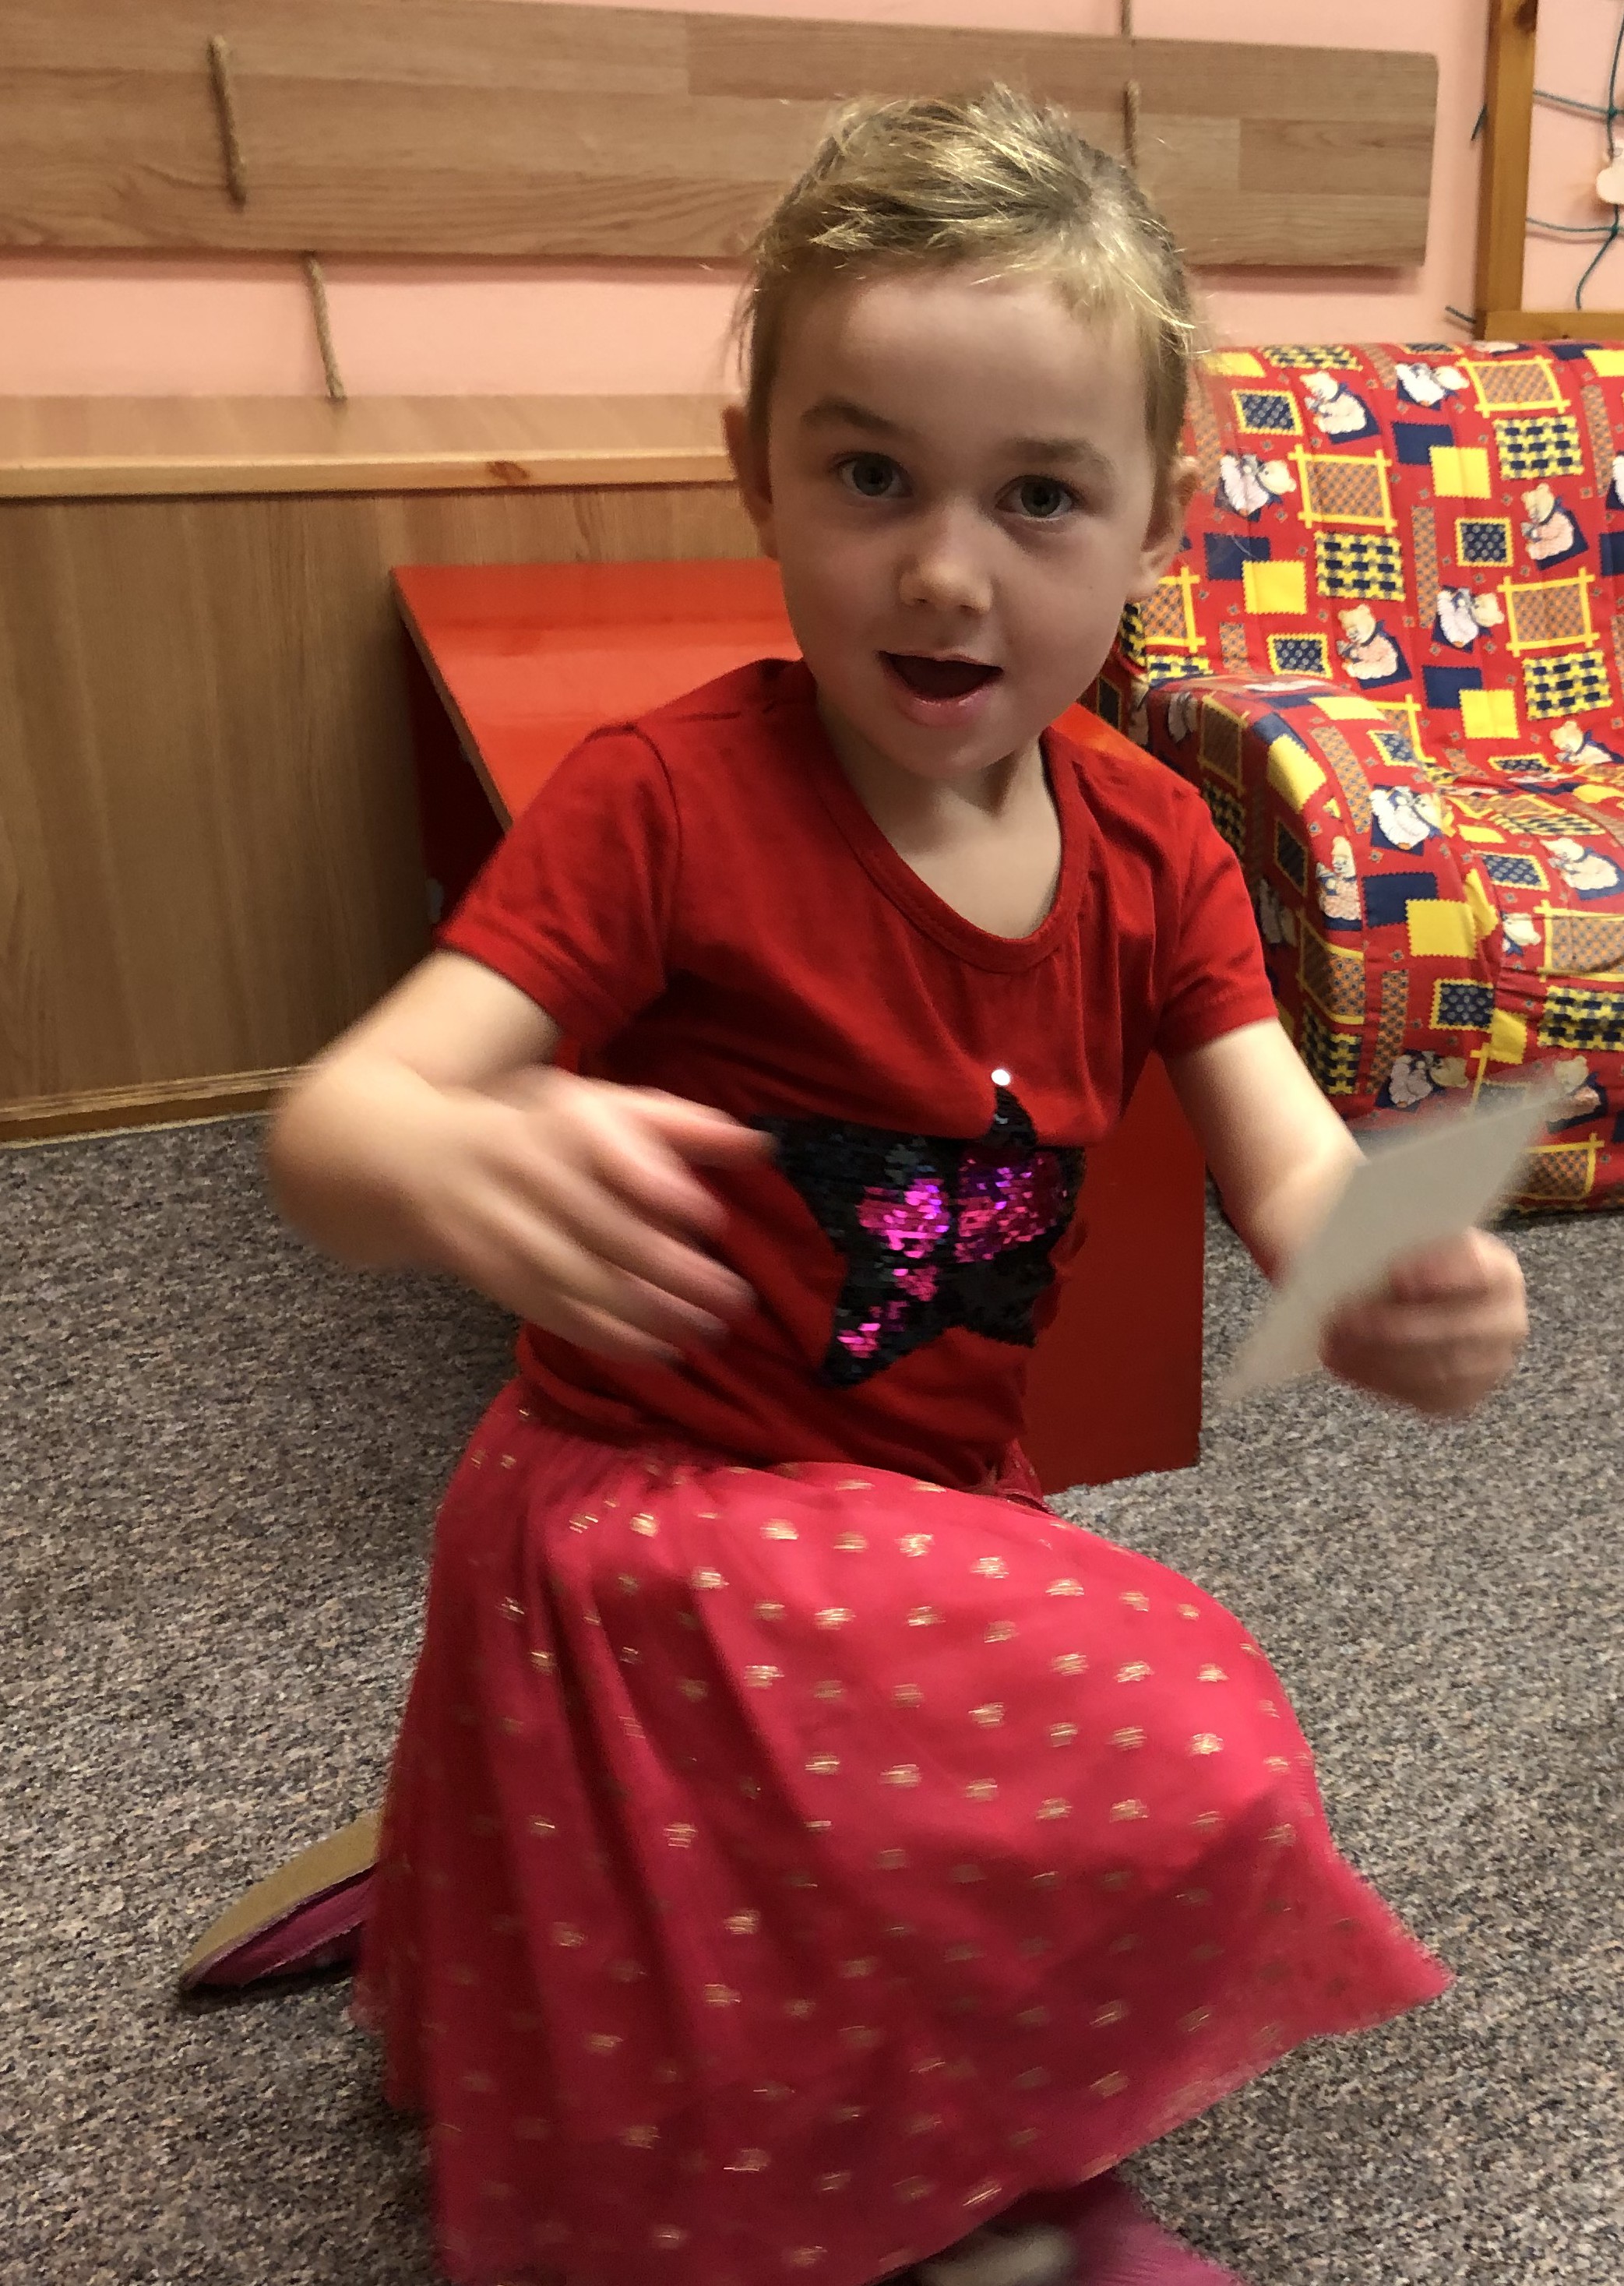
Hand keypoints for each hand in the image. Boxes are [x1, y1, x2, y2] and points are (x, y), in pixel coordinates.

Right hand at [406, 1067, 774, 1364]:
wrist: (417, 1164)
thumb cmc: (534, 1130)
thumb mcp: (598, 1106)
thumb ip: (677, 1124)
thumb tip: (759, 1144)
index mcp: (562, 1127)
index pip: (612, 1155)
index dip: (660, 1188)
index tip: (710, 1218)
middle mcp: (532, 1179)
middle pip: (609, 1232)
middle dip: (677, 1273)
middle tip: (736, 1299)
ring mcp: (510, 1234)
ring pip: (586, 1283)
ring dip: (653, 1315)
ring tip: (710, 1332)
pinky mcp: (499, 1280)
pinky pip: (560, 1315)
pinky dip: (612, 1338)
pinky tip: (661, 1351)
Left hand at [1319, 1227, 1527, 1415]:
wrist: (1386, 1273)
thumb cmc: (1383, 1242)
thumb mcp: (1380, 1226)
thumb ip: (1379, 1236)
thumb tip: (1350, 1259)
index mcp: (1497, 1267)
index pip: (1480, 1270)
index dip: (1442, 1273)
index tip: (1395, 1275)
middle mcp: (1505, 1319)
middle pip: (1462, 1331)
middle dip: (1399, 1328)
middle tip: (1346, 1319)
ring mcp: (1487, 1364)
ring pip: (1438, 1370)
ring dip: (1380, 1357)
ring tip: (1332, 1342)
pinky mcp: (1459, 1394)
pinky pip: (1422, 1396)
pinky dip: (1378, 1379)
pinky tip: (1340, 1362)